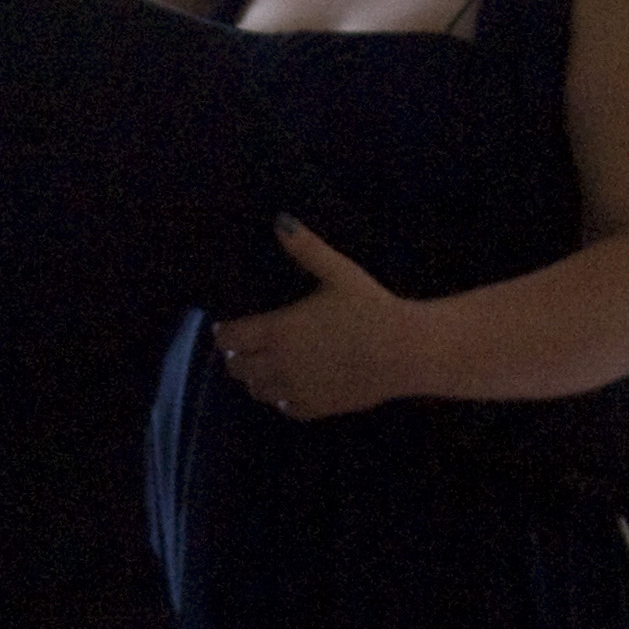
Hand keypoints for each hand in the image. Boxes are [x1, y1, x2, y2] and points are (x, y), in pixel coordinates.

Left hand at [211, 223, 435, 420]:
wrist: (404, 352)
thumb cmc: (370, 308)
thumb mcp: (338, 272)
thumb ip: (306, 249)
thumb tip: (280, 220)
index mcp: (278, 331)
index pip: (231, 339)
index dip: (225, 334)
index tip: (226, 328)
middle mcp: (279, 364)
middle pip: (237, 368)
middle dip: (235, 357)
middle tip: (243, 346)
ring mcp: (295, 390)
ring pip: (258, 390)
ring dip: (255, 378)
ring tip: (262, 365)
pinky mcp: (314, 408)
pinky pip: (284, 407)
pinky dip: (279, 398)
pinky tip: (289, 386)